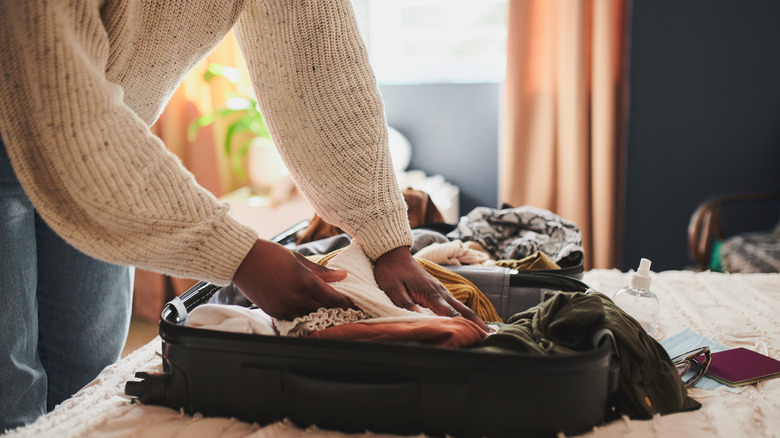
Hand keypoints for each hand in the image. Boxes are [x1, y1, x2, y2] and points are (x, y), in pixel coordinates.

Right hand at [233, 239, 353, 319]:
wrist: (243, 260)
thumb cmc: (272, 255)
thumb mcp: (299, 259)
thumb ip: (322, 271)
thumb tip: (342, 275)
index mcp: (306, 282)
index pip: (333, 298)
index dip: (345, 302)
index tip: (352, 303)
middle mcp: (297, 297)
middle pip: (324, 309)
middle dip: (335, 309)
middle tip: (344, 309)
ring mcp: (285, 307)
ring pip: (310, 316)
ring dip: (319, 313)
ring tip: (327, 311)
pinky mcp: (275, 312)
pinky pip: (294, 318)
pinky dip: (303, 315)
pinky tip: (307, 310)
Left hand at [373, 246, 487, 330]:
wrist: (393, 254)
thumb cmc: (391, 272)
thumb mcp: (393, 290)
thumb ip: (406, 305)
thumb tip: (419, 320)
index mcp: (431, 295)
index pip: (451, 314)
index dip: (463, 327)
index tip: (475, 337)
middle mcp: (440, 292)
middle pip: (463, 310)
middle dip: (477, 324)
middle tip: (491, 336)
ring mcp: (440, 290)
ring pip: (461, 306)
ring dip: (473, 319)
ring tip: (486, 331)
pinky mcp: (438, 290)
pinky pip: (455, 304)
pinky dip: (465, 313)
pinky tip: (469, 320)